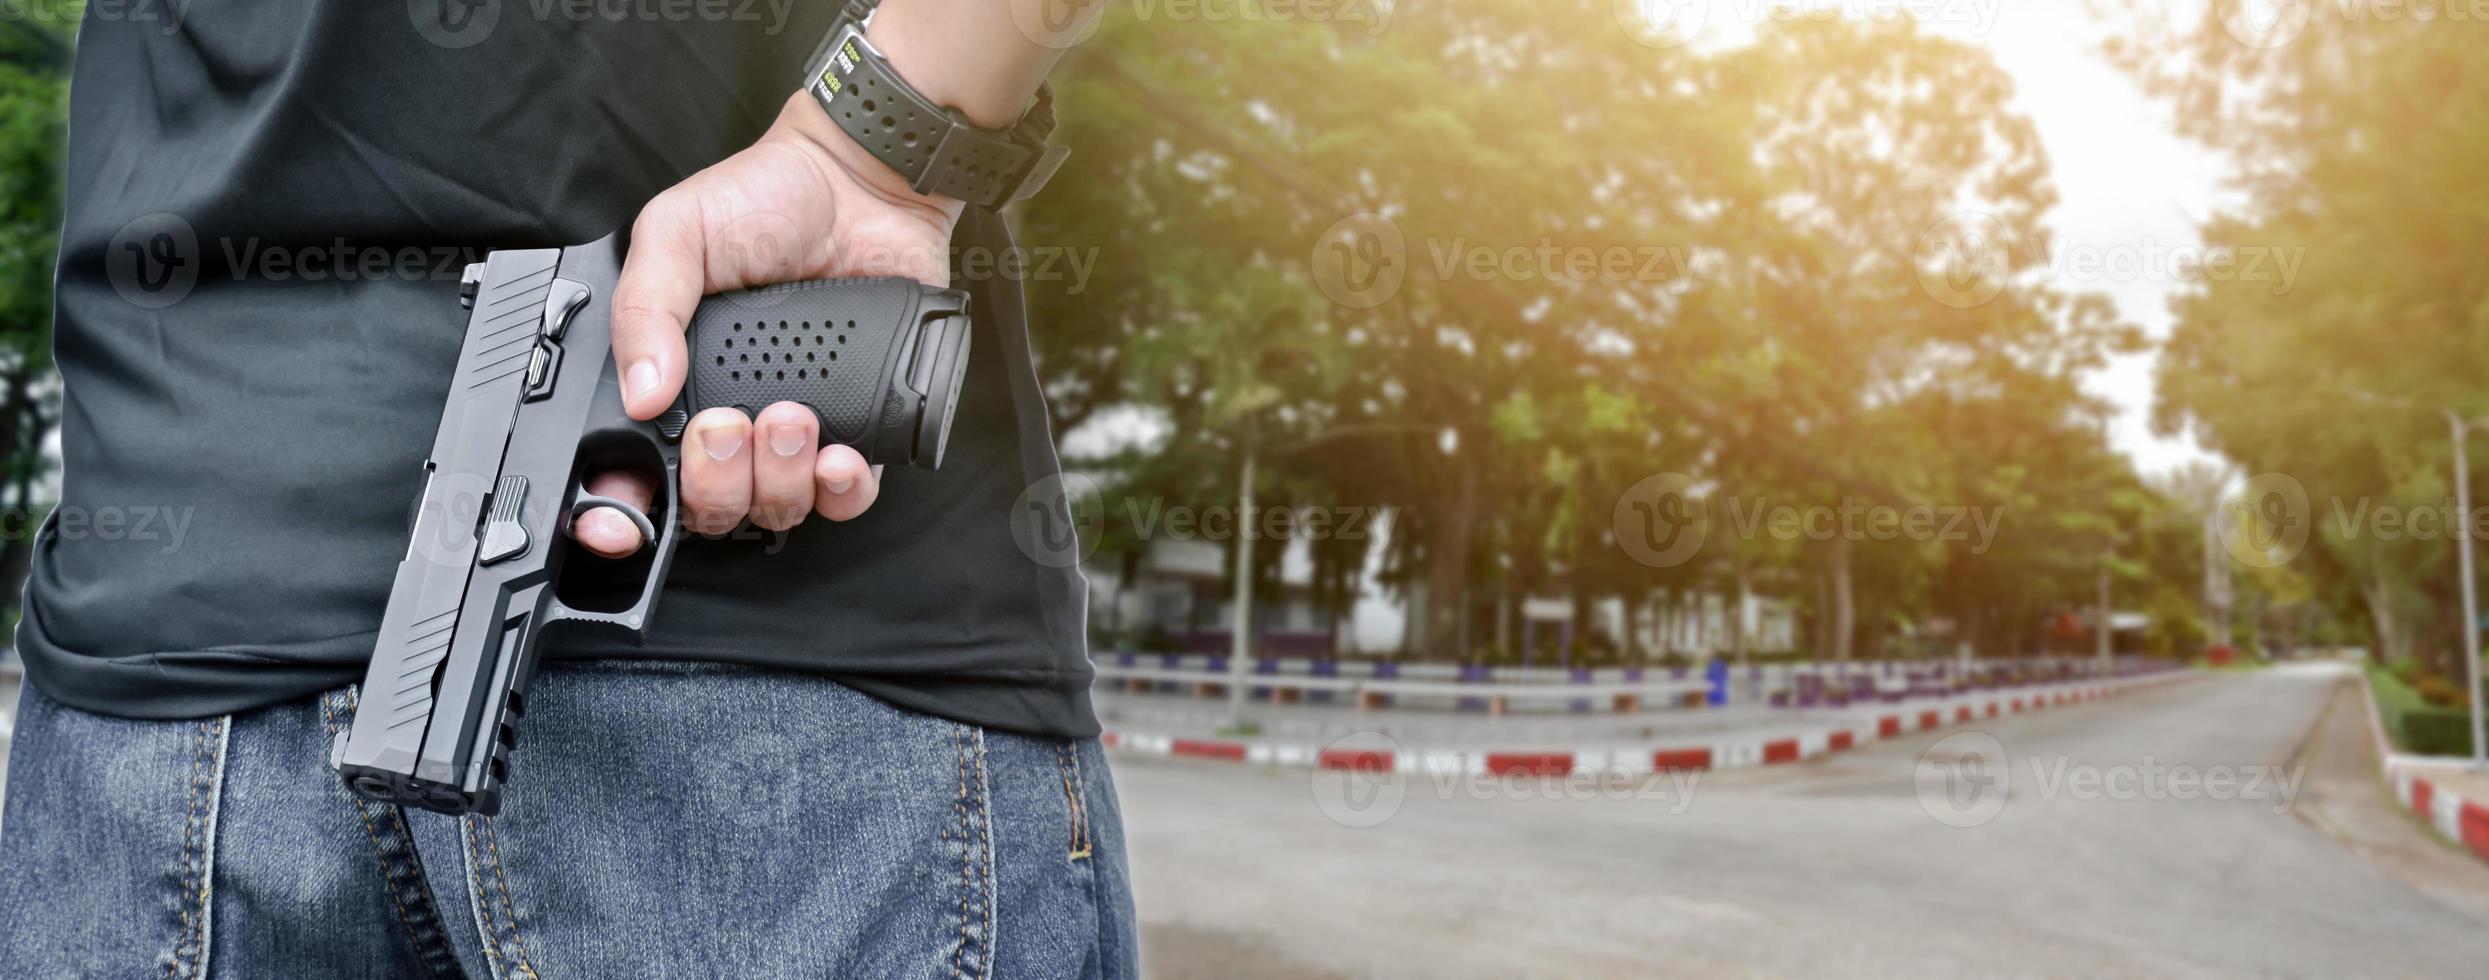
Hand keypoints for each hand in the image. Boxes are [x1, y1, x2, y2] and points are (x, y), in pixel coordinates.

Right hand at [572, 93, 964, 556]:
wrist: (862, 184)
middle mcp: (730, 412)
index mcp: (672, 377)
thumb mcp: (676, 233)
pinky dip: (842, 491)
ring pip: (775, 506)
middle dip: (712, 485)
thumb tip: (642, 390)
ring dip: (776, 480)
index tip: (619, 521)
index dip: (620, 508)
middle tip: (724, 427)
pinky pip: (848, 495)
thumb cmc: (765, 199)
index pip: (634, 468)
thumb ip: (645, 306)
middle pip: (708, 506)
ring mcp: (794, 427)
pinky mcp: (859, 424)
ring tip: (790, 417)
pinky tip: (837, 457)